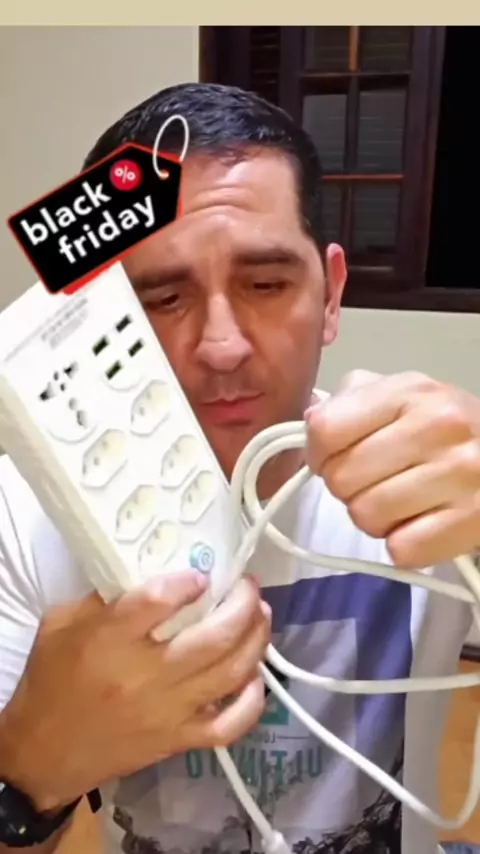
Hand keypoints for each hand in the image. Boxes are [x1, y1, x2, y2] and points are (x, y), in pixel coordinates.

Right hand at [0, 573, 269, 811]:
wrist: (44, 753)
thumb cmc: (53, 680)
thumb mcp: (62, 624)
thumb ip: (104, 596)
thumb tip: (155, 571)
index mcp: (110, 640)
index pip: (157, 601)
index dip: (188, 581)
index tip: (203, 572)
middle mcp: (145, 675)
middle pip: (213, 637)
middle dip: (242, 604)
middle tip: (248, 585)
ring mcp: (168, 711)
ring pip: (230, 673)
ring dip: (256, 639)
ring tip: (260, 614)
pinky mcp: (179, 740)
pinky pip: (229, 725)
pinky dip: (251, 701)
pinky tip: (255, 676)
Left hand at [306, 370, 479, 566]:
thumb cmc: (442, 427)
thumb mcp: (401, 396)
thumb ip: (350, 401)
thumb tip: (311, 423)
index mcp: (410, 392)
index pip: (325, 430)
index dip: (317, 453)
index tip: (333, 458)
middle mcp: (438, 427)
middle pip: (341, 479)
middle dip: (348, 488)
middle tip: (374, 483)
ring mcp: (461, 475)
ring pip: (367, 517)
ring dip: (374, 519)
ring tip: (399, 504)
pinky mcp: (473, 521)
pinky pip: (402, 549)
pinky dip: (404, 545)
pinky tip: (421, 524)